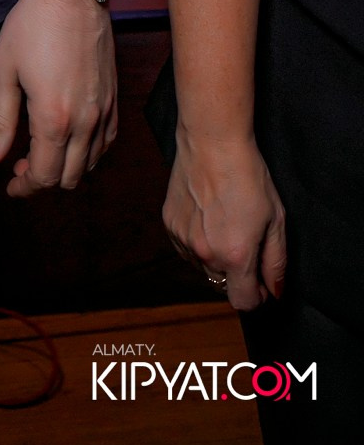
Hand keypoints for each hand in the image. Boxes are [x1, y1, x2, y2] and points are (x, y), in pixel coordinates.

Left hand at [0, 0, 115, 195]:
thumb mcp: (4, 70)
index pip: (44, 174)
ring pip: (91, 164)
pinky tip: (71, 140)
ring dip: (67, 168)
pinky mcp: (115, 99)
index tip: (9, 185)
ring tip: (43, 153)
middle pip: (69, 177)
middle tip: (20, 167)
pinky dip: (90, 153)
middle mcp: (85, 122)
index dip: (24, 187)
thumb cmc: (32, 26)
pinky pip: (107, 142)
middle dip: (43, 181)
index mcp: (53, 118)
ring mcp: (104, 111)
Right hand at [163, 131, 285, 310]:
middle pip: (222, 284)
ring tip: (223, 224)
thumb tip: (274, 292)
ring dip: (214, 257)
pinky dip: (197, 241)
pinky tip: (206, 216)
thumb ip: (275, 262)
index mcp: (235, 256)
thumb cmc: (248, 176)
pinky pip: (186, 247)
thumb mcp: (275, 219)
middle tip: (244, 241)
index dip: (256, 296)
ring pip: (202, 266)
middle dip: (235, 273)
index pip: (242, 302)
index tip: (260, 282)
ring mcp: (183, 239)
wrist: (212, 142)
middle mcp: (206, 253)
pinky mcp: (169, 224)